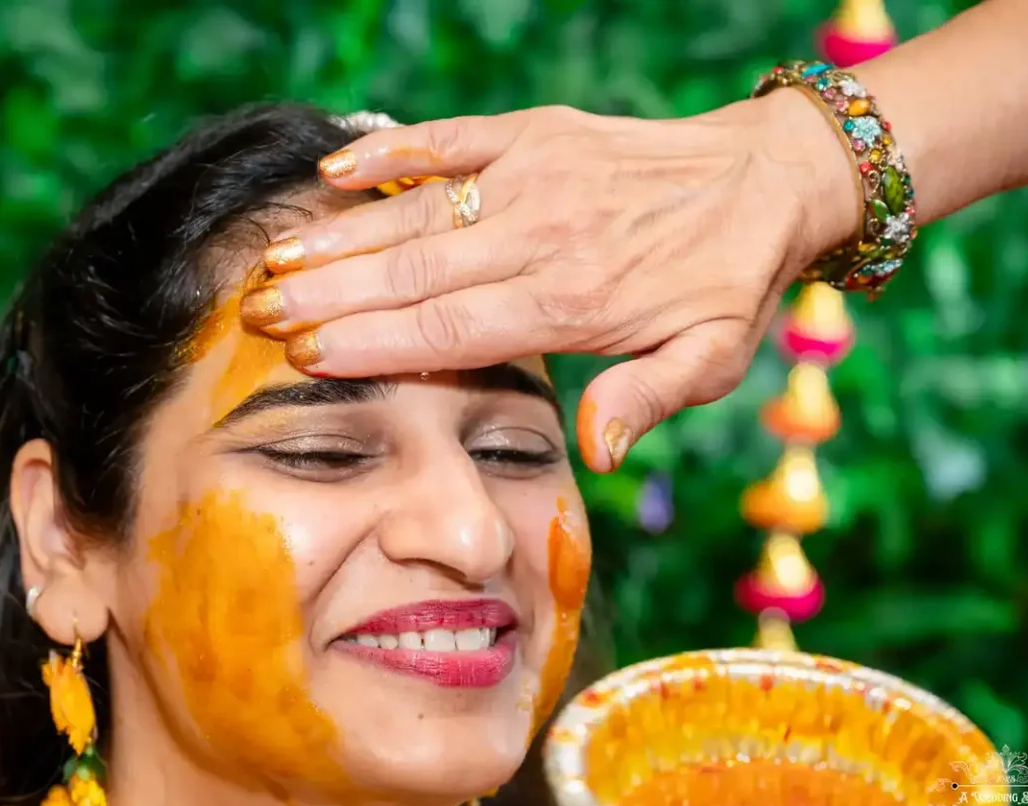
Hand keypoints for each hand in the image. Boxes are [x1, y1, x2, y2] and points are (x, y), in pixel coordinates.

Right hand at [243, 96, 858, 470]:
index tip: (304, 358)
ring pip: (418, 213)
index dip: (373, 345)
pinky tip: (334, 173)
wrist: (771, 178)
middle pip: (414, 273)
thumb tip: (595, 451)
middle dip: (329, 297)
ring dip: (340, 238)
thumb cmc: (731, 282)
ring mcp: (536, 175)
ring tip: (273, 263)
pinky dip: (391, 153)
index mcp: (574, 301)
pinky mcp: (538, 132)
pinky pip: (452, 139)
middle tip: (256, 316)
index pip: (451, 330)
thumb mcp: (712, 358)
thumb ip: (646, 400)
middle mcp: (543, 235)